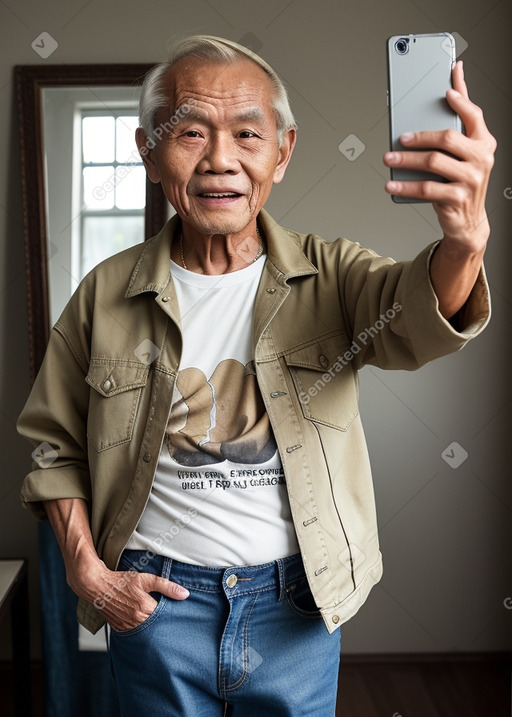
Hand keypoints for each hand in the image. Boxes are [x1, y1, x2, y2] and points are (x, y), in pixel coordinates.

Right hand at [66, 555, 188, 631]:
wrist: (97, 586)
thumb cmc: (121, 581)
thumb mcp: (145, 579)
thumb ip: (166, 586)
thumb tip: (185, 594)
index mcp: (144, 609)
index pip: (166, 617)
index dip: (172, 613)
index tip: (177, 611)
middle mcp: (136, 621)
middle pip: (157, 626)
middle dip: (163, 622)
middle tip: (168, 616)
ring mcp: (127, 627)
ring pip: (146, 631)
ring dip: (152, 626)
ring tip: (155, 618)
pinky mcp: (120, 629)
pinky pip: (135, 632)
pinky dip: (141, 628)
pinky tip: (143, 621)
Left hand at [383, 61, 496, 253]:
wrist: (467, 221)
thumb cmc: (460, 183)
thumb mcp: (462, 156)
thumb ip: (456, 130)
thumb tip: (449, 92)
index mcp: (484, 143)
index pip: (474, 116)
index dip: (461, 101)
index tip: (446, 90)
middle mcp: (481, 159)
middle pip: (447, 139)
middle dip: (419, 136)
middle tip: (400, 139)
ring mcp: (471, 179)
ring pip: (433, 162)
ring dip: (407, 160)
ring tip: (389, 159)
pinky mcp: (457, 198)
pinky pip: (426, 189)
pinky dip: (406, 186)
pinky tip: (392, 184)